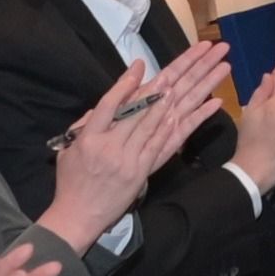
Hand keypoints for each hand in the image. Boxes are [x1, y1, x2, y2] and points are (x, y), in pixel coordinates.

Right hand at [44, 51, 219, 237]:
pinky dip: (189, 123)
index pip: (109, 105)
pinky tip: (206, 106)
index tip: (140, 65)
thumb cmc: (71, 181)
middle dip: (168, 80)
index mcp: (89, 138)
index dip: (125, 85)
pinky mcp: (143, 170)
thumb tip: (107, 102)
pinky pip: (168, 143)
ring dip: (184, 94)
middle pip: (142, 108)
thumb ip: (86, 124)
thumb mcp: (69, 149)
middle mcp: (111, 146)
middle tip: (190, 58)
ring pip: (159, 121)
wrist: (77, 217)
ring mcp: (129, 159)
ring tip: (203, 73)